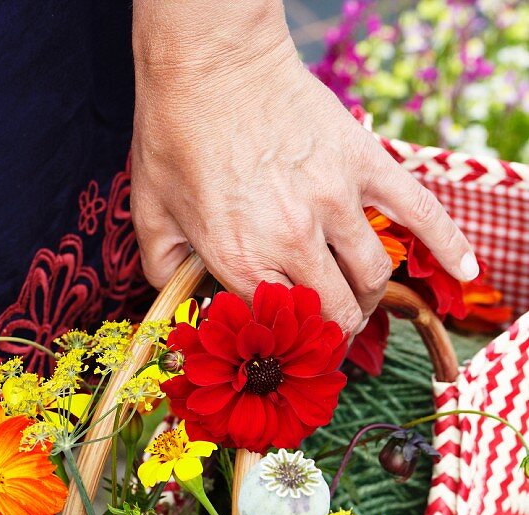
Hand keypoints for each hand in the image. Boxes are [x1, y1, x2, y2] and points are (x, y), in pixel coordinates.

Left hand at [131, 0, 477, 334]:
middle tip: (331, 337)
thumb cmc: (176, 134)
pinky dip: (447, 245)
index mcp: (242, 260)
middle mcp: (294, 241)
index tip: (289, 349)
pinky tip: (466, 274)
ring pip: (374, 277)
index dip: (287, 346)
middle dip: (337, 335)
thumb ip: (164, 270)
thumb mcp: (150, 213)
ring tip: (358, 303)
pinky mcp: (362, 164)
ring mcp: (335, 202)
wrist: (210, 61)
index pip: (280, 329)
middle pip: (337, 313)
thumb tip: (178, 300)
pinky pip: (418, 211)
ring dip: (370, 299)